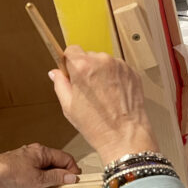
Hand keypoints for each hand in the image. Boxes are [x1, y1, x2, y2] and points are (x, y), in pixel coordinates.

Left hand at [0, 143, 79, 187]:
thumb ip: (56, 177)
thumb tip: (70, 176)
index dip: (72, 169)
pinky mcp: (18, 166)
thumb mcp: (39, 179)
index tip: (75, 180)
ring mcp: (26, 158)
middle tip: (63, 186)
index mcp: (41, 151)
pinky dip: (38, 179)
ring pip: (44, 167)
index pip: (64, 157)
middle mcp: (34, 151)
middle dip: (60, 174)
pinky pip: (34, 171)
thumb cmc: (11, 174)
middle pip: (54, 161)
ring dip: (49, 178)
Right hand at [49, 45, 157, 164]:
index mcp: (82, 67)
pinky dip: (115, 77)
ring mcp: (119, 65)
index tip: (71, 72)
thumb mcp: (68, 106)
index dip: (69, 62)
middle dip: (86, 68)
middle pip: (88, 56)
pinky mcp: (132, 71)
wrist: (125, 137)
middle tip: (87, 88)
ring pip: (103, 62)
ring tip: (103, 93)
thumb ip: (60, 84)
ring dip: (101, 72)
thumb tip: (55, 73)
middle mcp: (101, 60)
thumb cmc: (95, 125)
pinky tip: (114, 94)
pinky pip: (117, 68)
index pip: (71, 50)